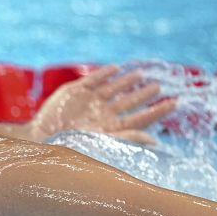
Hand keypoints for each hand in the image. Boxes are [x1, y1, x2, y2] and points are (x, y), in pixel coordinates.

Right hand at [28, 65, 175, 144]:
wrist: (40, 138)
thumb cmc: (70, 147)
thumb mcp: (103, 143)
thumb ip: (129, 138)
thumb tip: (155, 141)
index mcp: (112, 129)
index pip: (141, 118)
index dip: (159, 110)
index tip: (176, 102)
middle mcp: (103, 115)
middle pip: (129, 102)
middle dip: (144, 94)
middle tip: (158, 86)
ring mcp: (89, 103)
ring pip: (113, 89)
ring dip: (126, 82)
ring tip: (140, 75)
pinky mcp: (74, 92)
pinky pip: (93, 80)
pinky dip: (104, 74)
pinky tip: (115, 68)